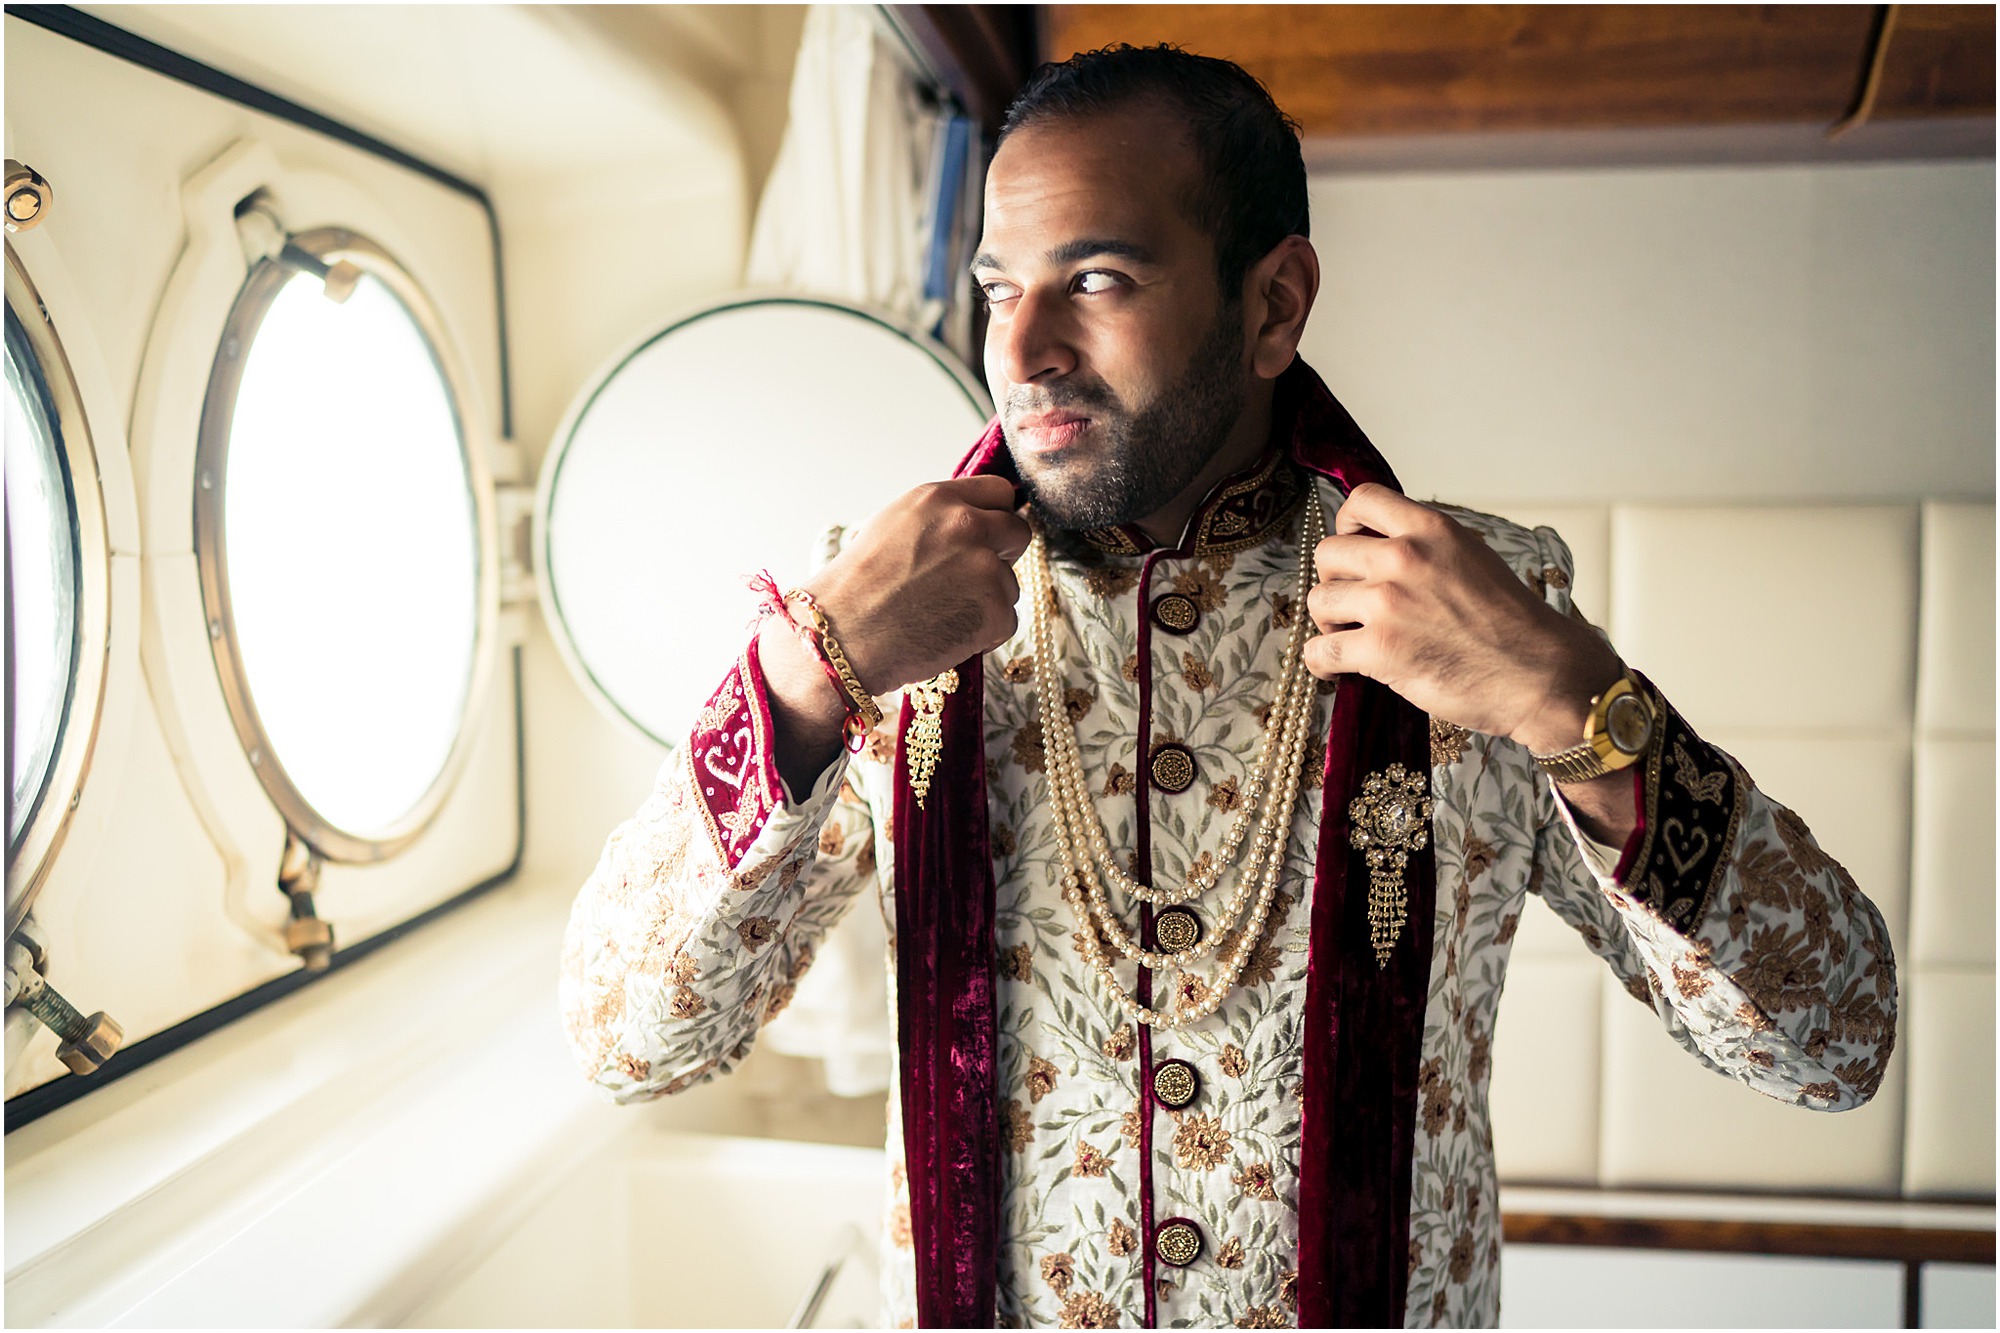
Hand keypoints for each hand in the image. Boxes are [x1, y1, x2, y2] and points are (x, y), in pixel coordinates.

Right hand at [759, 477, 1028, 789]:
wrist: (841, 637)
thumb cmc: (857, 587)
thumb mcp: (894, 525)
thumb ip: (942, 516)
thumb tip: (980, 518)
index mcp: (941, 500)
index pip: (1000, 493)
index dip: (993, 516)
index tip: (985, 536)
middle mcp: (968, 526)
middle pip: (1018, 533)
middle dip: (1000, 555)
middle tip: (967, 580)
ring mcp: (986, 570)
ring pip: (1010, 583)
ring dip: (987, 599)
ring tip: (940, 612)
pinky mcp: (995, 613)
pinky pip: (1006, 620)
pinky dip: (984, 632)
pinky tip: (946, 633)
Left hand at [1302, 484, 1621, 753]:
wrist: (1541, 673)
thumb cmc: (1512, 624)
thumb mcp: (1471, 557)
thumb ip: (1425, 546)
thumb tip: (1378, 547)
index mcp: (1430, 529)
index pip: (1361, 500)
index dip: (1347, 526)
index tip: (1353, 550)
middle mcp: (1405, 557)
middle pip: (1328, 553)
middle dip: (1335, 581)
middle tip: (1354, 606)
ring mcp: (1389, 603)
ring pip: (1318, 601)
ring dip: (1329, 622)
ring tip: (1352, 637)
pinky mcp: (1380, 649)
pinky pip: (1319, 650)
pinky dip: (1323, 662)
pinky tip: (1339, 668)